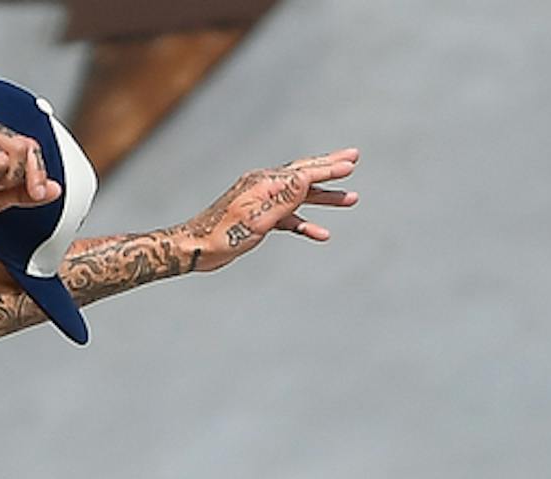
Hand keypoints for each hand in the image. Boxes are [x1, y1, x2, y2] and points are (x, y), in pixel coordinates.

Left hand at [177, 149, 359, 272]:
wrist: (197, 247)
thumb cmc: (222, 233)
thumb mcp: (257, 217)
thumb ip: (283, 198)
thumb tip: (306, 176)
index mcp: (265, 182)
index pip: (303, 172)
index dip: (329, 168)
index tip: (352, 164)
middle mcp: (265, 187)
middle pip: (304, 175)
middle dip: (330, 169)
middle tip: (353, 159)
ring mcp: (263, 202)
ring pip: (301, 198)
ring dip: (325, 198)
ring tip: (350, 199)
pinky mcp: (260, 219)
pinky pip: (289, 219)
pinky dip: (306, 224)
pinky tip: (322, 233)